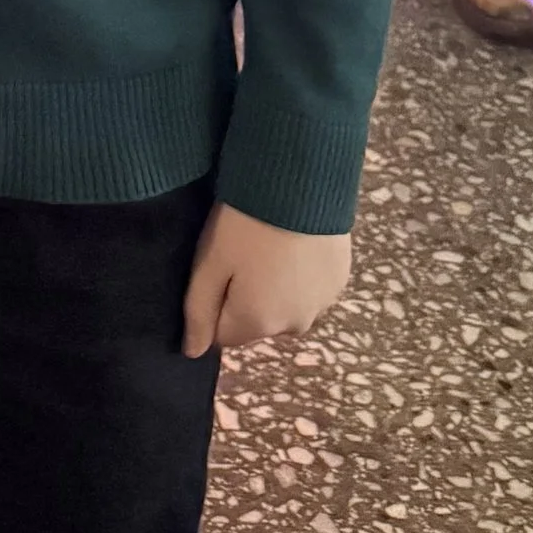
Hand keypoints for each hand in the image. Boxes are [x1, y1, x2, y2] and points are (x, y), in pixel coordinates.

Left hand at [182, 203, 351, 356]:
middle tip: (245, 250)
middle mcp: (294, 326)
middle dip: (247, 296)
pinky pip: (311, 288)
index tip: (219, 265)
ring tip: (272, 243)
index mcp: (258, 324)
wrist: (302, 180)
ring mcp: (322, 304)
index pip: (223, 333)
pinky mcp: (340, 279)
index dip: (215, 300)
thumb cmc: (246, 222)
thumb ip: (198, 311)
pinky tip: (296, 241)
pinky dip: (302, 273)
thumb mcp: (210, 260)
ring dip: (277, 287)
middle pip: (257, 322)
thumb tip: (192, 352)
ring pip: (286, 306)